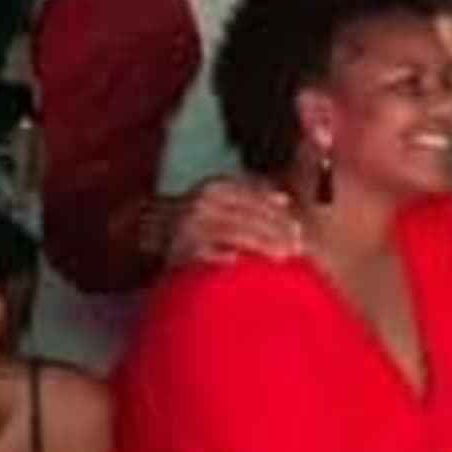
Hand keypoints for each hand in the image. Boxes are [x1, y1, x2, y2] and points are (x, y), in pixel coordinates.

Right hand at [164, 176, 306, 266]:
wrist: (152, 228)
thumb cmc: (198, 217)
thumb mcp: (221, 198)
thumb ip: (251, 196)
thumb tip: (284, 201)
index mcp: (216, 188)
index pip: (254, 199)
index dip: (278, 215)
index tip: (299, 230)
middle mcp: (203, 202)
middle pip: (248, 216)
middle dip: (277, 232)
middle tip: (298, 246)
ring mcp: (190, 224)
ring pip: (234, 233)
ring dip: (261, 244)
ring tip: (283, 256)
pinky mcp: (179, 246)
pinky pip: (205, 252)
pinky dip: (222, 256)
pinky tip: (240, 263)